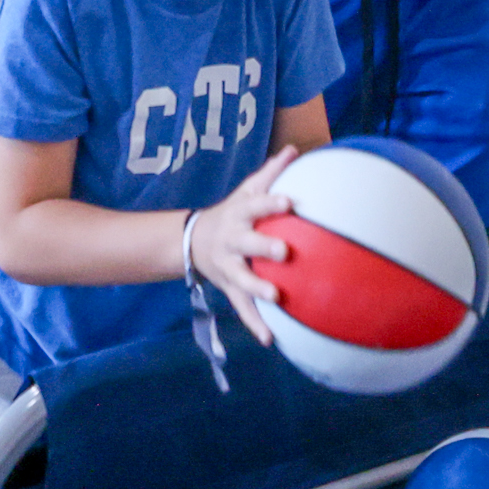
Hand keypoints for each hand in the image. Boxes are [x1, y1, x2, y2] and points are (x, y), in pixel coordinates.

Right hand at [188, 146, 296, 342]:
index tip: (289, 202)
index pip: (256, 205)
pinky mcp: (230, 287)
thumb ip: (270, 172)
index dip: (271, 203)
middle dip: (265, 247)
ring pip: (242, 279)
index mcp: (239, 215)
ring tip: (277, 297)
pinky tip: (271, 339)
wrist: (193, 241)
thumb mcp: (247, 190)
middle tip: (285, 252)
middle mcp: (233, 241)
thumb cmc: (234, 212)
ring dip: (258, 289)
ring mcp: (229, 267)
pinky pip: (242, 308)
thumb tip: (295, 149)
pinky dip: (256, 324)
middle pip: (248, 243)